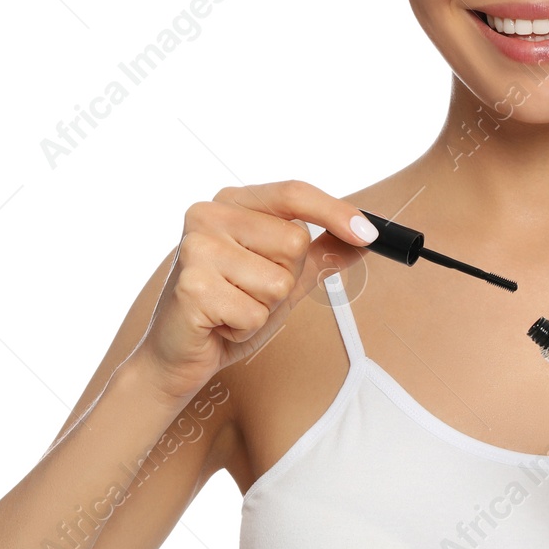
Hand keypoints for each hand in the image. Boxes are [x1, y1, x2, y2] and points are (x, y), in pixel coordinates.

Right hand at [129, 180, 377, 405]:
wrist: (178, 356)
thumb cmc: (230, 309)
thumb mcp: (285, 277)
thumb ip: (323, 254)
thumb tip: (368, 238)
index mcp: (232, 202)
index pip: (294, 192)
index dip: (336, 212)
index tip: (370, 234)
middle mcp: (208, 215)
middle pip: (294, 241)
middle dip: (286, 279)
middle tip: (249, 290)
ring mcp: (196, 248)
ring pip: (279, 281)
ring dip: (265, 307)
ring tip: (233, 308)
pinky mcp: (192, 286)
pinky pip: (255, 312)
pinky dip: (245, 328)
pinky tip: (219, 324)